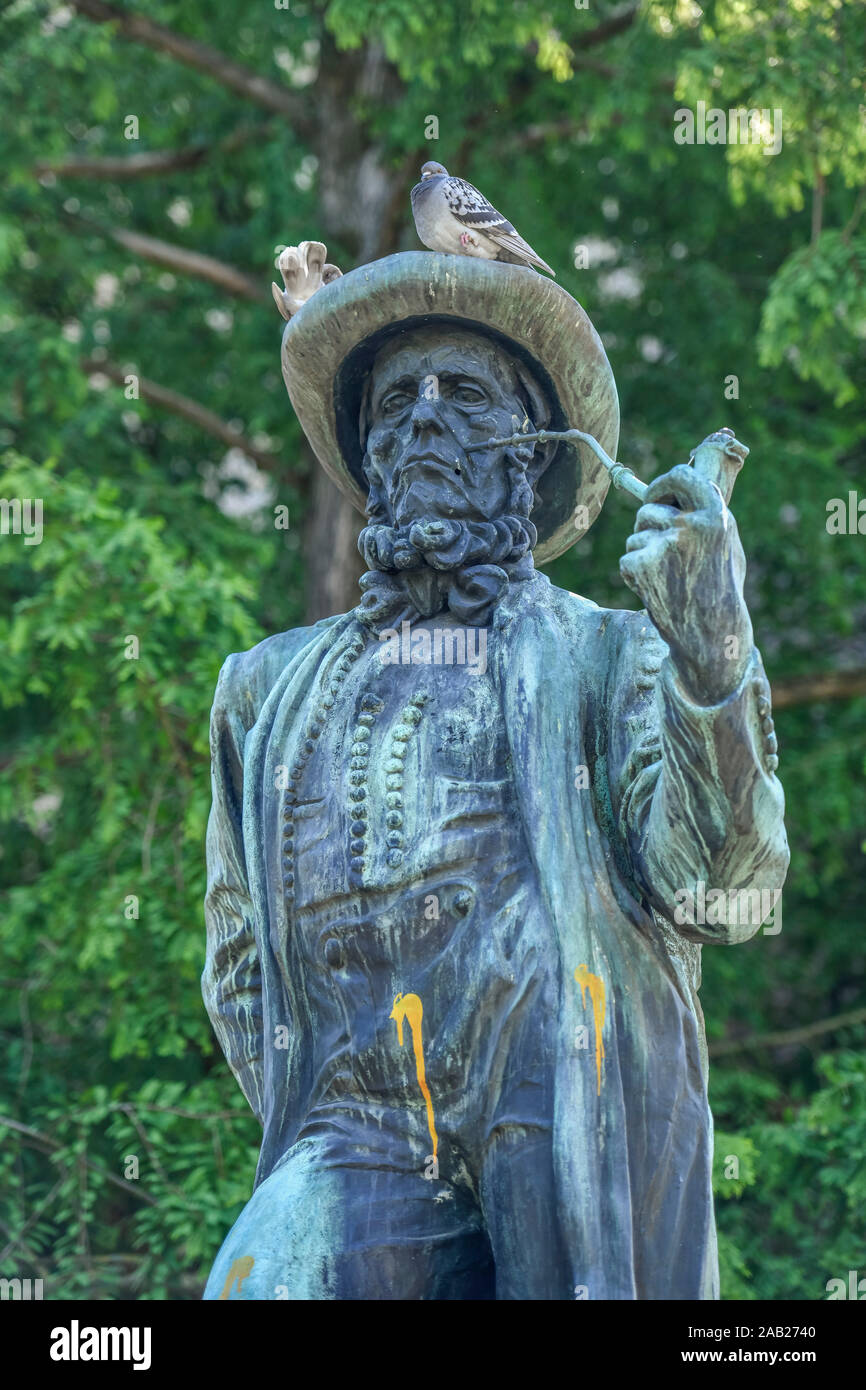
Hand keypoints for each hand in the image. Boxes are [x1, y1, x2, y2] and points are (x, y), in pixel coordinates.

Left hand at [619, 463, 753, 704]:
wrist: (711, 633)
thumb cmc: (721, 588)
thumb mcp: (727, 543)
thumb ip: (706, 513)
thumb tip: (679, 485)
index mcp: (715, 515)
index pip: (681, 475)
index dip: (663, 483)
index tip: (656, 493)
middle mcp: (689, 525)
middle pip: (648, 508)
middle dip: (646, 523)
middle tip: (655, 542)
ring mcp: (663, 545)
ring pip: (636, 535)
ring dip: (642, 552)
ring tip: (666, 576)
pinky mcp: (640, 565)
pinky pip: (627, 558)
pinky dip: (635, 574)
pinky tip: (656, 589)